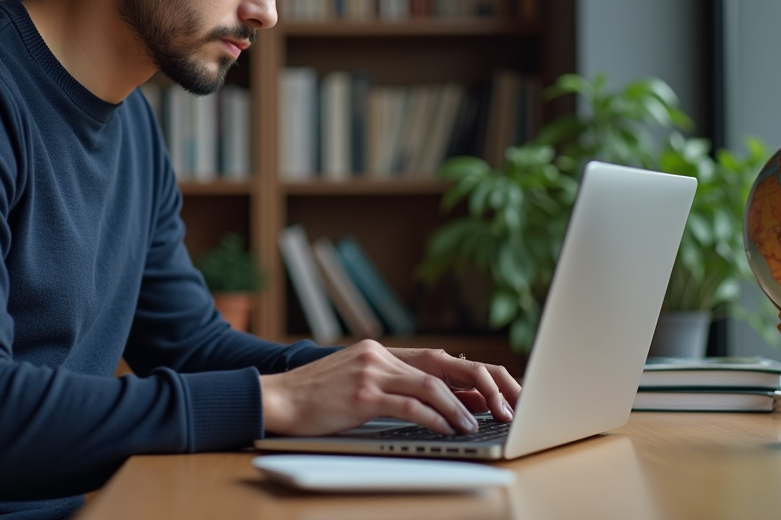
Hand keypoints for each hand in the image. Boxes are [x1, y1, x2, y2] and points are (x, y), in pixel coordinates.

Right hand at [259, 340, 516, 437]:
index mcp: (381, 351)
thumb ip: (391, 384)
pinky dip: (434, 418)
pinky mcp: (362, 394)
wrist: (276, 397)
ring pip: (430, 385)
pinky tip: (448, 430)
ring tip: (476, 425)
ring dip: (459, 407)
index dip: (471, 374)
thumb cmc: (314, 397)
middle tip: (504, 405)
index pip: (438, 358)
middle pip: (443, 365)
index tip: (496, 392)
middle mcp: (379, 355)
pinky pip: (409, 405)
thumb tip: (434, 400)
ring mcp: (371, 372)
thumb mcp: (355, 381)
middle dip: (480, 384)